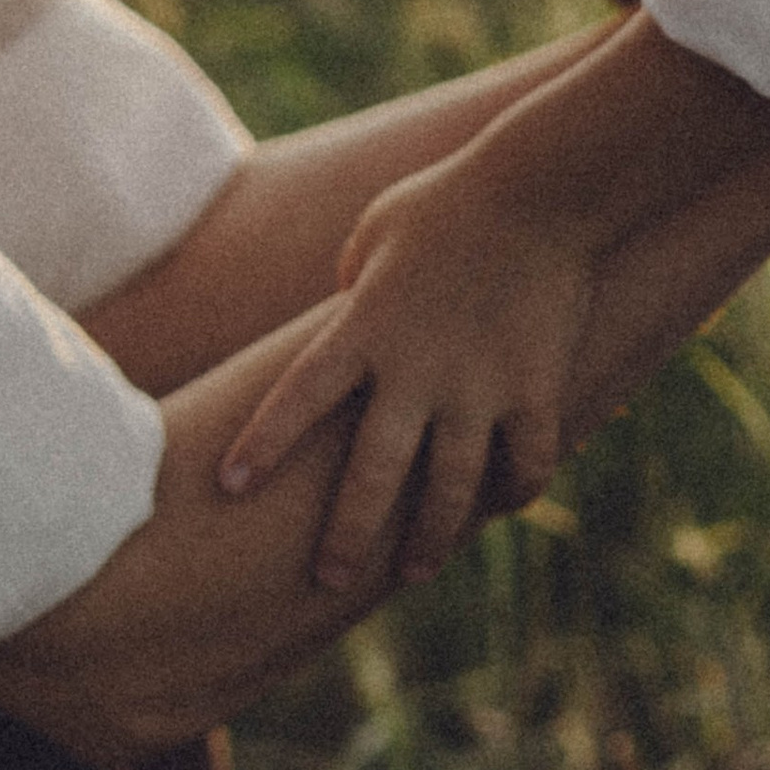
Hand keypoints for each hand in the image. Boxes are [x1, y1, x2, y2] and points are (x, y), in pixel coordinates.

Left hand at [214, 157, 594, 591]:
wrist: (541, 190)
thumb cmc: (446, 200)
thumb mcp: (375, 232)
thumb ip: (350, 283)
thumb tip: (343, 318)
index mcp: (363, 328)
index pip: (296, 397)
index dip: (262, 446)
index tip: (228, 485)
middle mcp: (415, 370)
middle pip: (371, 475)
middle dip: (346, 536)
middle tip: (324, 579)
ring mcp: (479, 388)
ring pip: (448, 490)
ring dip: (429, 539)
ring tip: (413, 572)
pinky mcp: (535, 392)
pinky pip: (526, 464)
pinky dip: (514, 491)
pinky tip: (501, 505)